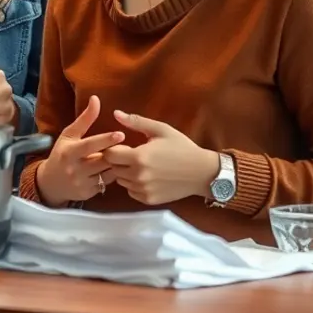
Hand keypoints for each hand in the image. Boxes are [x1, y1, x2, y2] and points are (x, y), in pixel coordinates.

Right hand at [35, 95, 125, 206]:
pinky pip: (108, 183)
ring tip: (122, 157)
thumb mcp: (69, 135)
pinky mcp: (89, 194)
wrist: (51, 183)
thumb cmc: (62, 154)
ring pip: (108, 172)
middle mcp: (75, 168)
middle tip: (129, 147)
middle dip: (116, 153)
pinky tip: (113, 170)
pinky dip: (113, 175)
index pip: (90, 145)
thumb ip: (85, 119)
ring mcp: (82, 183)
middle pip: (103, 160)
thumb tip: (96, 99)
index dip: (106, 140)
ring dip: (116, 164)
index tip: (121, 134)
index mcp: (70, 152)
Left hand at [102, 110, 220, 205]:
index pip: (109, 155)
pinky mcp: (149, 199)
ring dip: (125, 173)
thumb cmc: (182, 148)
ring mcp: (143, 189)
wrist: (203, 172)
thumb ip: (136, 122)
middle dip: (118, 161)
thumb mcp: (160, 130)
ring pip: (120, 181)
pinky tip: (146, 177)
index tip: (123, 146)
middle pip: (113, 168)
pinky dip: (134, 185)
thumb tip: (115, 113)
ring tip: (140, 166)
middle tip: (131, 155)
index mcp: (138, 157)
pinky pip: (131, 191)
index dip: (113, 149)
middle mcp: (138, 176)